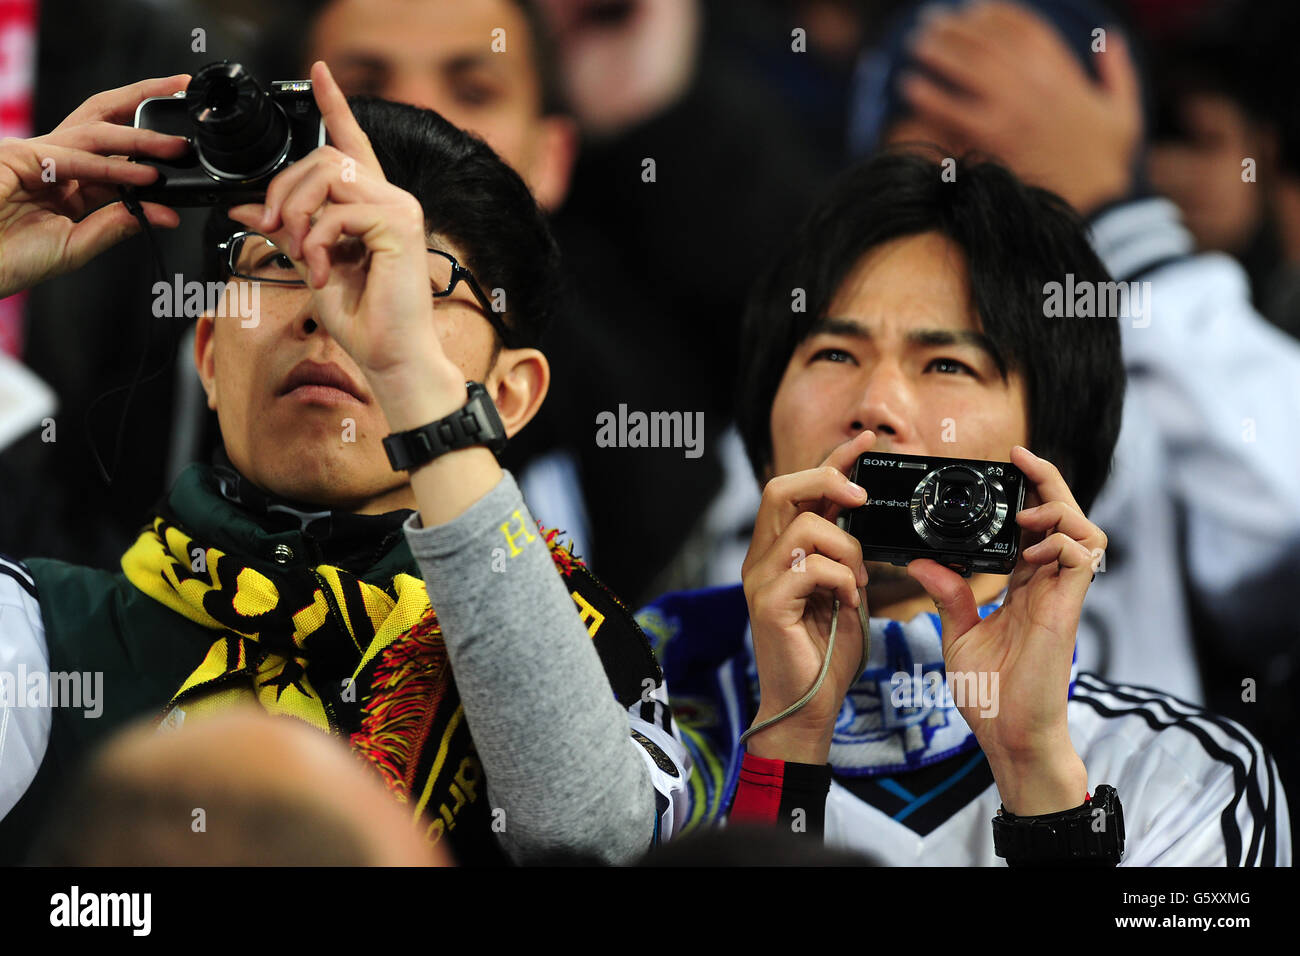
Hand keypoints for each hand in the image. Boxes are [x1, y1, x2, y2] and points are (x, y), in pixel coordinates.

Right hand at [0, 75, 190, 298]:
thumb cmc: (12, 259)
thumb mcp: (78, 245)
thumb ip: (118, 225)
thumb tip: (166, 214)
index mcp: (68, 180)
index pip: (115, 151)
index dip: (150, 143)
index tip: (185, 141)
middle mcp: (53, 160)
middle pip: (102, 119)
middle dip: (141, 100)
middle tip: (180, 92)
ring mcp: (33, 154)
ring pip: (95, 134)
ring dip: (139, 138)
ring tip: (176, 147)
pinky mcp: (17, 157)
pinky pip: (74, 158)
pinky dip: (112, 166)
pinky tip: (144, 174)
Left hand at [227, 61, 462, 422]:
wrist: (390, 356)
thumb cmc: (362, 319)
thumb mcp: (311, 265)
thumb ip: (285, 229)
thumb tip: (245, 203)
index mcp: (372, 205)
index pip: (352, 143)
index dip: (334, 104)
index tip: (319, 74)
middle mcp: (391, 199)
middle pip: (323, 157)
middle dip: (285, 187)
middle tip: (273, 226)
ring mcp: (399, 208)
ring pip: (328, 176)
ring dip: (299, 215)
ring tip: (303, 256)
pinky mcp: (399, 225)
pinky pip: (339, 212)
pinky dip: (318, 242)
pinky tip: (324, 272)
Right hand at [740, 429, 876, 763]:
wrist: (809, 707)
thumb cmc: (827, 652)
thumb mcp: (845, 590)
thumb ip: (846, 554)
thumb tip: (866, 517)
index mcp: (779, 552)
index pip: (799, 489)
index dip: (832, 460)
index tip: (866, 443)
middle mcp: (763, 560)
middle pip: (781, 489)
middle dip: (827, 481)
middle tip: (861, 499)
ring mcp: (761, 581)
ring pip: (804, 529)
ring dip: (845, 549)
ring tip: (857, 581)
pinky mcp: (768, 605)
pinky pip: (810, 569)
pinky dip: (841, 580)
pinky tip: (848, 603)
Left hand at [896, 1, 1140, 214]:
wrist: (1098, 203)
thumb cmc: (1109, 163)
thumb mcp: (1124, 111)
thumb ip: (1117, 71)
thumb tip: (1110, 40)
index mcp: (1065, 72)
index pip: (1025, 27)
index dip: (996, 12)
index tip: (973, 8)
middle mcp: (1038, 84)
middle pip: (988, 40)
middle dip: (956, 26)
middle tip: (930, 21)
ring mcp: (1015, 110)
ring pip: (969, 66)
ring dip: (939, 50)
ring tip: (915, 44)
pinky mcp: (994, 139)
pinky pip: (952, 110)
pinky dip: (928, 95)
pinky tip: (908, 87)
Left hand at [906, 445, 1101, 813]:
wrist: (1008, 737)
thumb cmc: (989, 695)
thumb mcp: (958, 634)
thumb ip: (947, 595)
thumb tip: (921, 560)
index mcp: (1024, 587)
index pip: (1035, 527)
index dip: (1027, 493)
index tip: (1003, 466)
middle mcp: (1047, 587)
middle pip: (1066, 518)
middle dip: (1048, 482)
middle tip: (1020, 458)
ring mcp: (1061, 598)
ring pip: (1086, 530)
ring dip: (1059, 508)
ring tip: (1026, 511)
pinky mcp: (1067, 613)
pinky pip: (1082, 560)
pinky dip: (1061, 542)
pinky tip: (1031, 549)